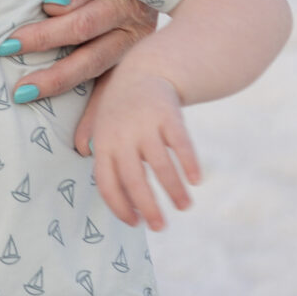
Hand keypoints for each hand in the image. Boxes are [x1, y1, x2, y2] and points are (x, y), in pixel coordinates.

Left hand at [5, 0, 160, 151]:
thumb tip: (53, 7)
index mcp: (123, 1)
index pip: (83, 21)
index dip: (49, 32)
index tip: (11, 44)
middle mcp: (134, 29)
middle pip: (89, 55)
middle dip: (53, 74)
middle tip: (19, 90)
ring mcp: (135, 49)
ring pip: (99, 75)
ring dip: (69, 93)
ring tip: (41, 111)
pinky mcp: (132, 63)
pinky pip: (113, 93)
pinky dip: (97, 117)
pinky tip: (83, 145)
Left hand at [86, 62, 201, 231]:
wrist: (145, 68)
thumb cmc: (121, 106)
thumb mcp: (102, 126)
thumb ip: (99, 156)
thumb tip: (106, 188)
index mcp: (103, 143)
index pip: (107, 183)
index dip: (121, 207)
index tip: (136, 223)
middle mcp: (122, 135)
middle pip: (133, 180)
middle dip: (148, 207)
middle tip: (161, 228)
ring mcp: (146, 124)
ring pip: (160, 165)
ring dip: (174, 191)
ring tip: (184, 207)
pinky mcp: (169, 114)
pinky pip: (180, 144)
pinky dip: (189, 164)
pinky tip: (197, 181)